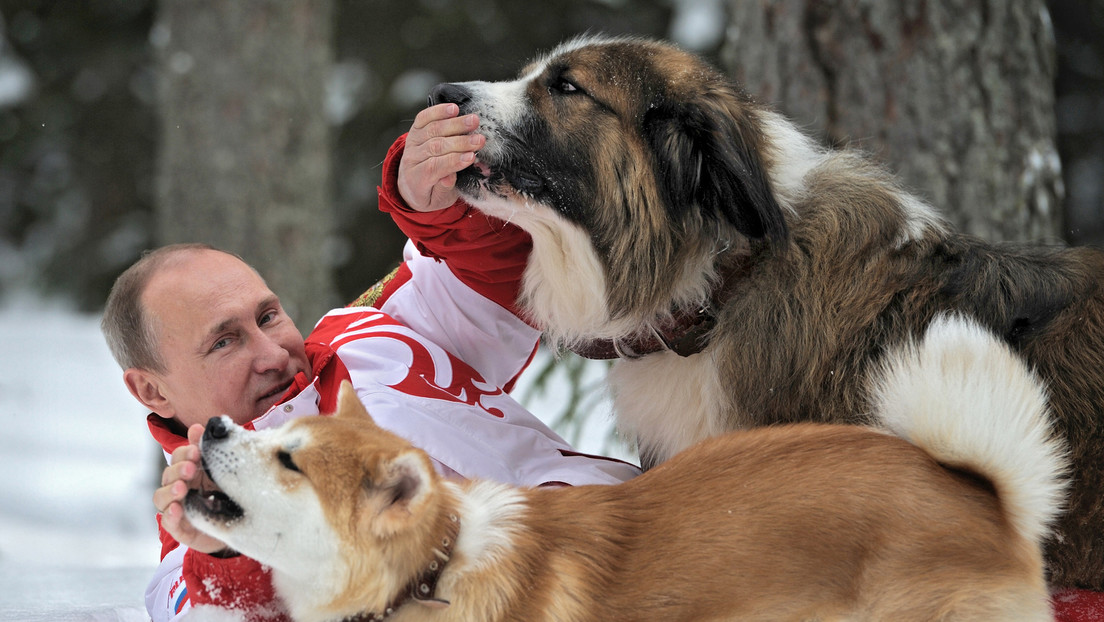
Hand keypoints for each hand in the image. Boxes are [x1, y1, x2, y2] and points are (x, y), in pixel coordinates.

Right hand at [153, 423, 229, 554]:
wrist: (241, 524)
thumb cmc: (228, 493)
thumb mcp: (222, 470)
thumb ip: (209, 449)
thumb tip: (197, 426)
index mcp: (188, 470)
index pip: (178, 457)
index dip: (183, 453)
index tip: (196, 452)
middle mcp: (179, 487)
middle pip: (168, 475)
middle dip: (178, 470)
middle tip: (191, 468)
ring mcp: (177, 508)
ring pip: (161, 497)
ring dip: (170, 491)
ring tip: (182, 488)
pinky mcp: (180, 528)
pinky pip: (168, 522)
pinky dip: (170, 515)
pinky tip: (178, 508)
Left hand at [397, 103, 485, 211]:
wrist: (410, 184)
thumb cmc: (430, 193)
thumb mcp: (439, 200)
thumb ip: (444, 189)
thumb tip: (450, 177)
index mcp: (417, 179)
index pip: (434, 167)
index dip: (454, 161)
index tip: (472, 157)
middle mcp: (411, 159)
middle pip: (435, 146)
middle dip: (460, 142)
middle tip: (480, 139)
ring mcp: (412, 143)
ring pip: (432, 130)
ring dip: (455, 124)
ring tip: (474, 121)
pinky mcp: (415, 130)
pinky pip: (424, 118)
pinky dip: (438, 111)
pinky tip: (454, 108)